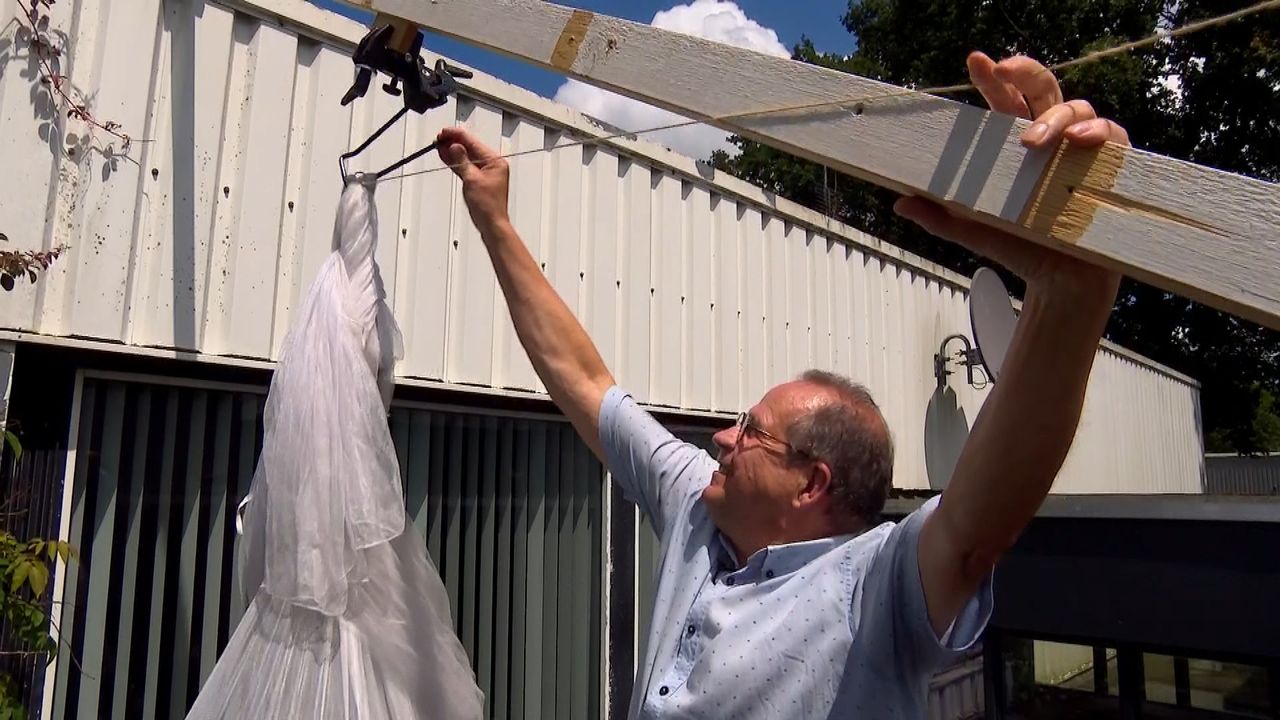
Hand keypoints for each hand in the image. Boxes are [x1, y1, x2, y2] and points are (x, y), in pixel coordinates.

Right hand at [436, 126, 510, 234]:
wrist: (491, 223)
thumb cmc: (488, 206)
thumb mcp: (471, 179)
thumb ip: (462, 161)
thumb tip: (455, 146)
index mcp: (495, 161)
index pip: (473, 142)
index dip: (457, 136)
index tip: (445, 132)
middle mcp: (492, 165)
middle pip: (470, 148)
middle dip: (454, 142)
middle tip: (439, 138)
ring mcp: (485, 172)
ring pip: (466, 157)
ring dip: (453, 151)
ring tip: (439, 145)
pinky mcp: (478, 180)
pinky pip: (465, 166)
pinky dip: (456, 162)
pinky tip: (446, 156)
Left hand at [893, 52, 1125, 307]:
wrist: (1061, 284)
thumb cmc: (1022, 249)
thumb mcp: (975, 231)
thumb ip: (940, 217)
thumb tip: (900, 203)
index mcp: (1016, 145)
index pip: (1005, 102)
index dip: (992, 78)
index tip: (976, 61)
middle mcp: (1051, 138)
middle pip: (1043, 88)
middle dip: (1025, 72)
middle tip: (1003, 72)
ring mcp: (1082, 149)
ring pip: (1076, 107)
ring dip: (1054, 117)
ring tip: (1035, 140)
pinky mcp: (1110, 164)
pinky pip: (1111, 133)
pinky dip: (1096, 132)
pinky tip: (1079, 141)